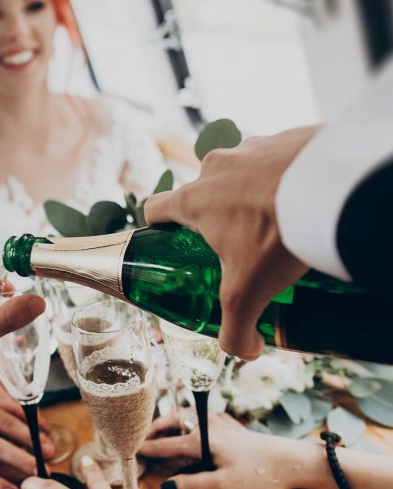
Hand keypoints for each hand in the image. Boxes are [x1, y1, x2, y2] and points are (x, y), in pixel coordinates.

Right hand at [140, 410, 307, 488]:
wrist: (295, 461)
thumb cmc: (261, 473)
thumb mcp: (224, 486)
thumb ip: (193, 486)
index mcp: (202, 440)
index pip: (167, 445)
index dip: (147, 448)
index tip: (131, 450)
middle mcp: (209, 428)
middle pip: (175, 422)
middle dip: (156, 428)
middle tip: (143, 436)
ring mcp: (223, 426)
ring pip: (189, 419)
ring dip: (173, 424)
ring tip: (163, 433)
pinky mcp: (234, 430)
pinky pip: (205, 421)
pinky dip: (192, 423)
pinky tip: (196, 430)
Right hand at [144, 126, 317, 359]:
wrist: (332, 187)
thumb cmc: (277, 232)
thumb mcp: (248, 291)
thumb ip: (235, 328)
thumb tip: (241, 351)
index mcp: (194, 200)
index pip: (155, 208)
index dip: (159, 227)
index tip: (172, 243)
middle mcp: (216, 168)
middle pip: (203, 192)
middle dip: (218, 215)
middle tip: (241, 243)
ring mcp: (252, 147)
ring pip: (242, 173)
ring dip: (253, 194)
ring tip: (281, 222)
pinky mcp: (288, 137)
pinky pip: (279, 159)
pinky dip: (287, 178)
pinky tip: (305, 201)